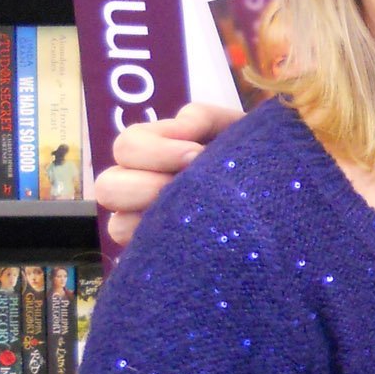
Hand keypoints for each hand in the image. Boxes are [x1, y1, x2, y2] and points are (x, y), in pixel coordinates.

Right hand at [95, 101, 240, 243]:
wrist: (266, 189)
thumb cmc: (243, 155)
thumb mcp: (226, 126)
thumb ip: (199, 119)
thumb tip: (178, 127)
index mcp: (148, 151)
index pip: (126, 148)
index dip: (157, 151)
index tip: (197, 154)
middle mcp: (136, 186)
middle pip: (108, 187)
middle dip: (149, 186)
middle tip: (189, 189)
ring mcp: (143, 223)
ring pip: (117, 226)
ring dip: (153, 217)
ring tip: (192, 214)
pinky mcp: (156, 252)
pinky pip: (142, 254)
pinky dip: (161, 245)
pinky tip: (194, 236)